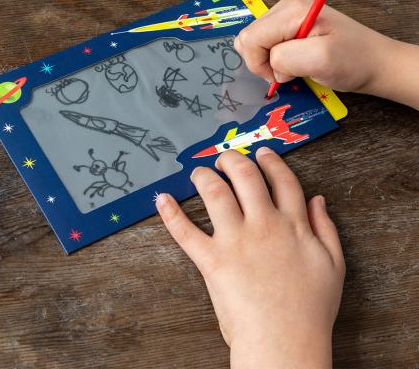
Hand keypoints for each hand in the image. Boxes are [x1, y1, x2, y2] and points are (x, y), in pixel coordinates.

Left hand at [156, 147, 344, 368]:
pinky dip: (170, 214)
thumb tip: (317, 199)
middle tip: (225, 158)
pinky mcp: (212, 260)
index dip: (271, 161)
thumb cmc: (311, 308)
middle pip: (245, 176)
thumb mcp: (333, 264)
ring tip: (200, 172)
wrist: (285, 342)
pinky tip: (162, 199)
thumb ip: (326, 227)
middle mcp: (263, 224)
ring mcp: (235, 241)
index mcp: (292, 224)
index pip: (282, 180)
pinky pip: (186, 232)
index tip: (263, 152)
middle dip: (233, 160)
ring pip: (215, 194)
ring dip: (204, 177)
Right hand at [234, 0, 397, 94]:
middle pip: (248, 39)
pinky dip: (274, 60)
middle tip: (288, 71)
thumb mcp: (321, 59)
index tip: (283, 74)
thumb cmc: (353, 60)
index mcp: (290, 10)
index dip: (260, 63)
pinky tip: (294, 63)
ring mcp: (286, 17)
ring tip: (294, 66)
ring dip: (268, 62)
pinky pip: (265, 46)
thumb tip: (272, 65)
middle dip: (262, 62)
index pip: (250, 39)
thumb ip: (286, 58)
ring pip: (254, 44)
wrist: (374, 62)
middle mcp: (284, 8)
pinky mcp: (288, 28)